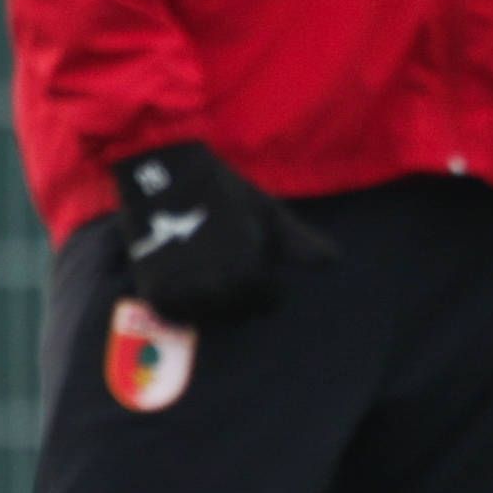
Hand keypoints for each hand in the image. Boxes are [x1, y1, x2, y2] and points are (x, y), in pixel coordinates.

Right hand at [109, 143, 334, 326]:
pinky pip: (178, 315)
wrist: (166, 176)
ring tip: (202, 269)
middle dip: (238, 294)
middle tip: (224, 263)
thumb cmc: (224, 192)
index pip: (268, 303)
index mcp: (251, 273)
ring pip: (209, 317)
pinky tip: (183, 276)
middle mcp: (219, 289)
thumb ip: (302, 244)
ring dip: (210, 300)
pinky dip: (183, 302)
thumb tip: (334, 262)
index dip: (265, 284)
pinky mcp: (158, 293)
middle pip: (239, 314)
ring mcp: (187, 293)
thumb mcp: (269, 213)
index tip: (251, 262)